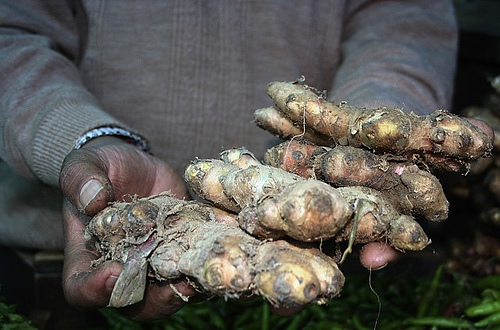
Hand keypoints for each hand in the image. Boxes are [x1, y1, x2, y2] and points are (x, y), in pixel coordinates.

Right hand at [59, 137, 195, 319]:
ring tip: (205, 271)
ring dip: (190, 287)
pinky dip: (207, 261)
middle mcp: (122, 268)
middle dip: (158, 299)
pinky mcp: (181, 250)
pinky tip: (222, 247)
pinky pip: (194, 266)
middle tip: (178, 284)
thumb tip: (92, 199)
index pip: (82, 288)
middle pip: (135, 302)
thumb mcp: (84, 165)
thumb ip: (80, 179)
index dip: (96, 289)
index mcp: (87, 257)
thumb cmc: (101, 167)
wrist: (136, 165)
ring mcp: (155, 263)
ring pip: (170, 291)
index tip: (114, 271)